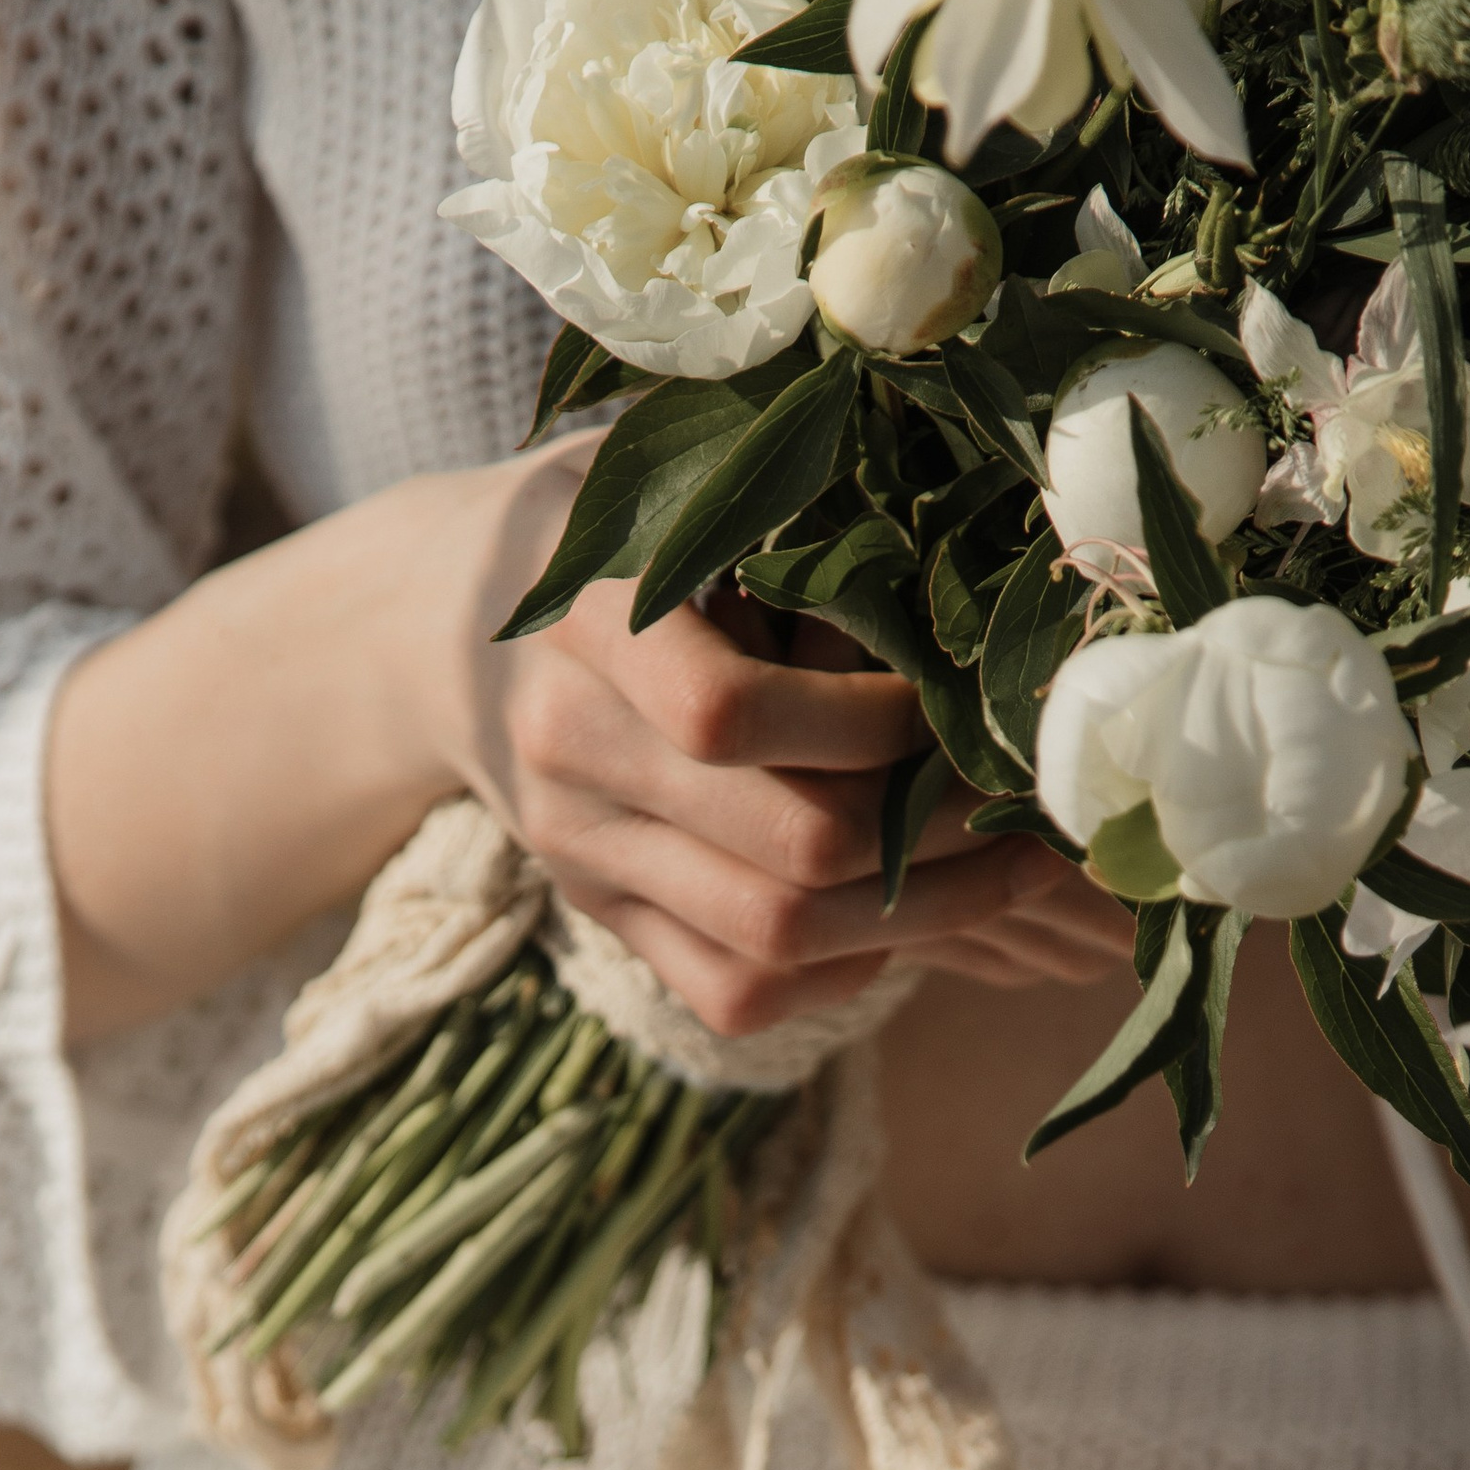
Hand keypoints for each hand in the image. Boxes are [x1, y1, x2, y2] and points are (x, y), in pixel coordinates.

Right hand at [437, 442, 1134, 1042]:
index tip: (948, 699)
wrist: (444, 624)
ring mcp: (580, 852)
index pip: (726, 716)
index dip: (867, 724)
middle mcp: (568, 753)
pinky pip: (734, 994)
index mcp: (585, 623)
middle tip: (1025, 801)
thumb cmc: (608, 522)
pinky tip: (900, 918)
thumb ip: (794, 503)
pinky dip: (838, 974)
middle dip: (934, 838)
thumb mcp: (678, 474)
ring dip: (918, 920)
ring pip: (773, 941)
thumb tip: (974, 565)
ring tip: (1007, 870)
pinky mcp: (601, 916)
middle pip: (781, 850)